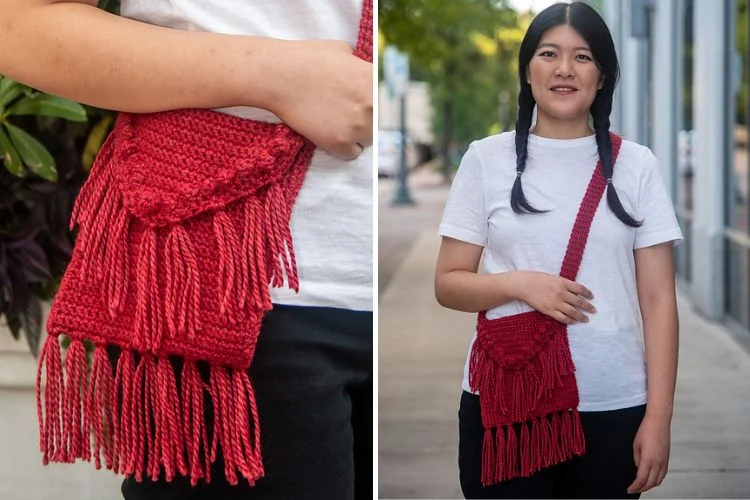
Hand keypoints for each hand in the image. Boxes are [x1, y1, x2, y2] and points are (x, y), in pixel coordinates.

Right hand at [269, 40, 371, 159]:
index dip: (373, 102)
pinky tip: (331, 134)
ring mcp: (356, 126)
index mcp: (374, 80)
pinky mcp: (339, 142)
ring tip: (336, 122)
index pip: (384, 100)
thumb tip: (365, 74)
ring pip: (367, 139)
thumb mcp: (343, 51)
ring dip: (356, 134)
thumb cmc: (306, 58)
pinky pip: (352, 153)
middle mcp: (370, 105)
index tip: (362, 103)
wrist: (277, 77)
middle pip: (378, 121)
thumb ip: (360, 67)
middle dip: (365, 118)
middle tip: (345, 112)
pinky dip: (343, 147)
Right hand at [514, 271, 595, 323]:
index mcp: (563, 282)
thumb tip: (573, 291)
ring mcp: (555, 303)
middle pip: (579, 302)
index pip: (580, 289)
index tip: (592, 297)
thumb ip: (563, 283)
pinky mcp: (549, 310)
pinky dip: (570, 320)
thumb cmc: (536, 278)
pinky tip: (573, 321)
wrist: (523, 285)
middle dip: (588, 307)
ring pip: (573, 312)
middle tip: (594, 310)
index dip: (588, 294)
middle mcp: (561, 293)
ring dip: (581, 316)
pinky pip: (562, 318)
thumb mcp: (552, 277)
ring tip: (586, 319)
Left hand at [627, 415, 670, 493]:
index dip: (635, 486)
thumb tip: (638, 468)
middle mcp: (658, 462)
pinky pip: (663, 474)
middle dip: (641, 488)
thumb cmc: (645, 430)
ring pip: (658, 480)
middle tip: (633, 489)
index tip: (629, 489)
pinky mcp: (667, 459)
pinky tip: (651, 478)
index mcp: (648, 459)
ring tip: (641, 486)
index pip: (641, 479)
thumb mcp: (635, 445)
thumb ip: (637, 459)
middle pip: (651, 483)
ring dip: (650, 485)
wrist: (659, 421)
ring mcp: (664, 461)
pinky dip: (657, 480)